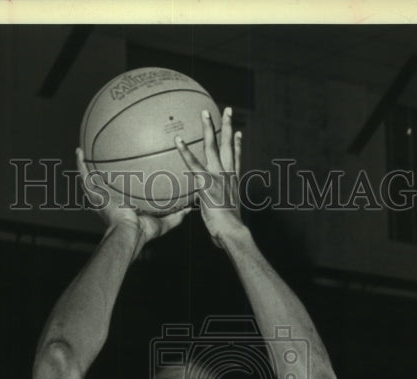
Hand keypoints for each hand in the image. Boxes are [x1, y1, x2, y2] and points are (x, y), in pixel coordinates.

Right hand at [76, 148, 191, 246]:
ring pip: (90, 178)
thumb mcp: (164, 222)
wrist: (129, 233)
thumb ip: (176, 215)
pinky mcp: (95, 195)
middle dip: (102, 171)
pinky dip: (80, 163)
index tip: (124, 172)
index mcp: (122, 208)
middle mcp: (109, 202)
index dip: (121, 183)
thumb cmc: (142, 232)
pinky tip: (79, 150)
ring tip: (83, 149)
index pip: (121, 192)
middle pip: (104, 183)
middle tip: (102, 156)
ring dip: (86, 164)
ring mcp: (100, 198)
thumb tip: (188, 209)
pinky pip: (85, 176)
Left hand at [174, 107, 245, 246]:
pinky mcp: (206, 182)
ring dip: (208, 128)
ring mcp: (218, 176)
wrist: (231, 231)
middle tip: (227, 110)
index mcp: (233, 181)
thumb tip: (208, 208)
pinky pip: (193, 163)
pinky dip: (185, 151)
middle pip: (227, 145)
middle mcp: (228, 174)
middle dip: (228, 126)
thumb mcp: (224, 214)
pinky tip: (177, 140)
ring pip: (213, 147)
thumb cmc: (227, 229)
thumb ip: (216, 206)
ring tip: (204, 112)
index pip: (235, 159)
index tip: (238, 133)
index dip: (237, 145)